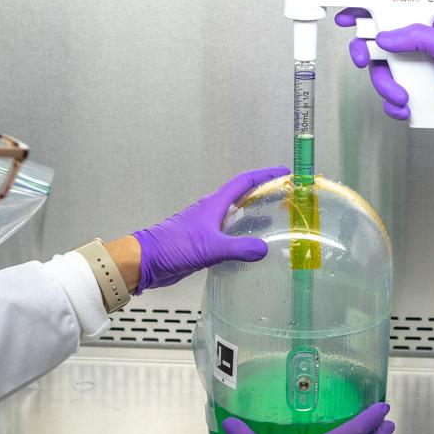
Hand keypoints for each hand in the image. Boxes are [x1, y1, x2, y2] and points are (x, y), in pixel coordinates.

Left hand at [133, 166, 288, 291]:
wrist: (147, 261)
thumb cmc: (174, 247)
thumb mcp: (210, 247)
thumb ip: (238, 248)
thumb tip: (264, 249)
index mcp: (214, 204)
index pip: (244, 182)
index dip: (265, 175)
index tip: (284, 173)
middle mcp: (212, 211)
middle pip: (242, 195)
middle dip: (264, 193)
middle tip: (285, 197)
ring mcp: (207, 226)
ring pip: (236, 215)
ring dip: (254, 213)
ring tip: (275, 220)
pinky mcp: (204, 242)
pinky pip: (229, 233)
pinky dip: (243, 234)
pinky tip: (251, 245)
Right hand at [335, 9, 433, 137]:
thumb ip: (420, 37)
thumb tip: (387, 36)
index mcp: (432, 27)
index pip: (394, 10)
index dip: (368, 10)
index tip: (349, 15)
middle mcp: (421, 46)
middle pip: (379, 44)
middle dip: (368, 54)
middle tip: (365, 61)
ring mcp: (418, 70)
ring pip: (383, 73)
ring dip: (387, 87)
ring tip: (404, 97)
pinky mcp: (418, 92)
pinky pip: (392, 96)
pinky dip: (395, 105)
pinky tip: (408, 108)